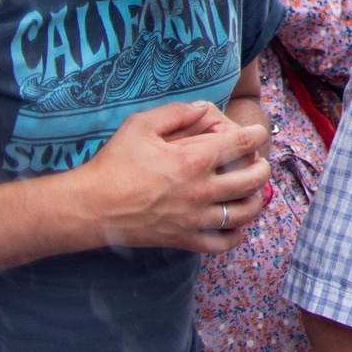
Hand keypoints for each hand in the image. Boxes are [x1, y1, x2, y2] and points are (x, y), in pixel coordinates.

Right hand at [82, 101, 273, 253]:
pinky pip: (221, 243)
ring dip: (254, 200)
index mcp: (194, 159)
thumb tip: (203, 108)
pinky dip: (235, 235)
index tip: (256, 135)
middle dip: (262, 167)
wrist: (89, 207)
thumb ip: (176, 112)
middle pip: (253, 179)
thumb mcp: (140, 125)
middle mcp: (201, 190)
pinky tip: (233, 225)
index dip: (257, 136)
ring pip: (244, 212)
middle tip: (256, 163)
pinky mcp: (183, 239)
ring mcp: (194, 218)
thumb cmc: (113, 164)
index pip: (245, 144)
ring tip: (251, 192)